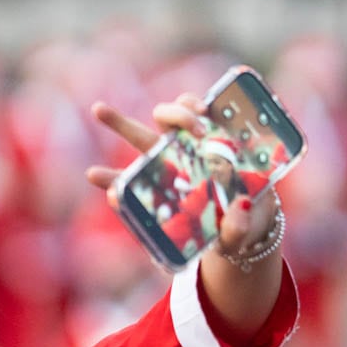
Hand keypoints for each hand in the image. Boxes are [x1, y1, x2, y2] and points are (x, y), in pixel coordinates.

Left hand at [84, 94, 278, 253]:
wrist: (253, 214)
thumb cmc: (230, 232)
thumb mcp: (231, 241)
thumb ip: (233, 232)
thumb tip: (238, 209)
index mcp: (161, 193)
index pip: (127, 186)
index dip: (109, 179)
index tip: (93, 174)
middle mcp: (167, 164)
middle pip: (137, 138)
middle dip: (117, 122)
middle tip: (98, 109)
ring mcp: (187, 145)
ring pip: (166, 117)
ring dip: (174, 113)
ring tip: (195, 127)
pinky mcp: (210, 132)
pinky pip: (195, 109)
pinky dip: (195, 104)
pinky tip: (205, 109)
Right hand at [85, 94, 285, 340]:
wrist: (232, 239)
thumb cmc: (246, 221)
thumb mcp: (247, 226)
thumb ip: (242, 222)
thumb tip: (238, 206)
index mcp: (213, 148)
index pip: (200, 115)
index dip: (195, 106)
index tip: (203, 110)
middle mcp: (187, 151)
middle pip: (172, 118)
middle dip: (176, 112)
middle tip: (193, 128)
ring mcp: (166, 168)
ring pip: (141, 138)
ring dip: (120, 122)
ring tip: (100, 109)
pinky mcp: (149, 192)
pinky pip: (126, 182)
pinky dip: (111, 179)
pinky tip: (95, 174)